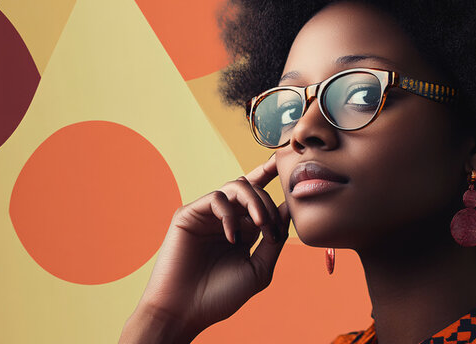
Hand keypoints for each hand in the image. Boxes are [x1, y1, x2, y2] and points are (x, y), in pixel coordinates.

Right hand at [120, 154, 289, 342]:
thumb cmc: (220, 296)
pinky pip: (215, 198)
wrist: (185, 311)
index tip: (287, 165)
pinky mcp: (189, 215)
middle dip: (268, 201)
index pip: (260, 199)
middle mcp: (226, 219)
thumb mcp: (258, 270)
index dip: (272, 178)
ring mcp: (207, 216)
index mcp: (244, 231)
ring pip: (235, 187)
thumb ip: (275, 240)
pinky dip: (229, 213)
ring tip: (261, 223)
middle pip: (252, 190)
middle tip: (271, 224)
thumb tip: (290, 209)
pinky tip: (233, 236)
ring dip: (253, 200)